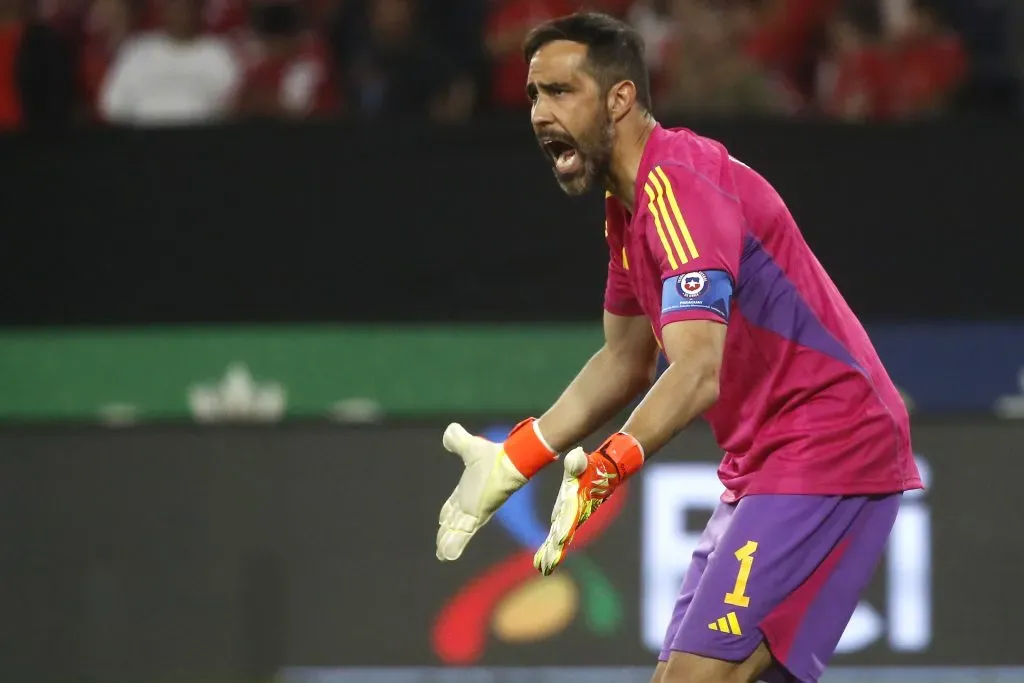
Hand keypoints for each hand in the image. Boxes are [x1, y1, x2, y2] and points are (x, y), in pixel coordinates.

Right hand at [436, 420, 554, 561]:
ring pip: (457, 532)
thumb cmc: (494, 455)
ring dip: (448, 543)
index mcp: (466, 491)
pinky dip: (454, 545)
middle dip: (446, 535)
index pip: (453, 506)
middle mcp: (470, 504)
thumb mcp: (470, 447)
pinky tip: (447, 556)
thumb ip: (457, 440)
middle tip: (440, 548)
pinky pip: (462, 534)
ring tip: (443, 555)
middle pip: (454, 523)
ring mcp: (474, 512)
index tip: (441, 522)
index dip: (447, 514)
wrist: (511, 461)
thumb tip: (449, 431)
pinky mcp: (478, 516)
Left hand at [533, 433, 643, 574]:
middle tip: (546, 567)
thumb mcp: (584, 463)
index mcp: (576, 504)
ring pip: (559, 540)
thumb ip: (578, 462)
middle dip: (555, 551)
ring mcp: (569, 518)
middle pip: (563, 535)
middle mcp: (573, 515)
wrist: (603, 474)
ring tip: (542, 568)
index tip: (558, 541)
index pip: (569, 518)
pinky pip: (556, 537)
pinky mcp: (566, 519)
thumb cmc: (591, 468)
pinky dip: (549, 549)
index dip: (564, 529)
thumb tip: (577, 455)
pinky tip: (540, 561)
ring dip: (550, 554)